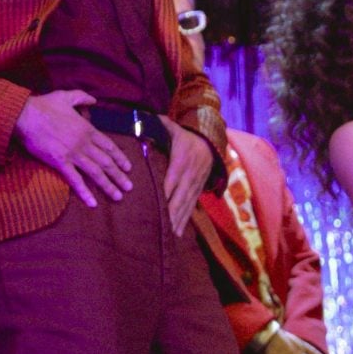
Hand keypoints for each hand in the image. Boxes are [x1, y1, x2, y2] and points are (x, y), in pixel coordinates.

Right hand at [14, 90, 132, 207]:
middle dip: (119, 176)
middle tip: (129, 187)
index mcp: (87, 129)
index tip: (128, 168)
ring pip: (95, 172)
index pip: (109, 146)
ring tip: (118, 197)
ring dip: (108, 186)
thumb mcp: (66, 96)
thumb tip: (94, 99)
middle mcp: (84, 143)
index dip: (120, 158)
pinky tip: (92, 203)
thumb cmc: (44, 105)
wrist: (26, 115)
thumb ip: (82, 97)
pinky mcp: (60, 162)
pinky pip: (75, 180)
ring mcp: (73, 153)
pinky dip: (85, 192)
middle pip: (106, 162)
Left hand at [159, 119, 212, 234]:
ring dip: (177, 221)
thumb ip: (159, 124)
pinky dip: (184, 221)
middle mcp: (189, 176)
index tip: (155, 207)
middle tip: (161, 229)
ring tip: (169, 236)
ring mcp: (195, 185)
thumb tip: (141, 117)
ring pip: (185, 206)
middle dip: (170, 214)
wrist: (211, 143)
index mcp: (181, 162)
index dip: (164, 195)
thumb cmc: (186, 137)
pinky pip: (191, 208)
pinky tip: (176, 233)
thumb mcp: (174, 129)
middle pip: (178, 198)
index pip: (171, 181)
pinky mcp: (197, 191)